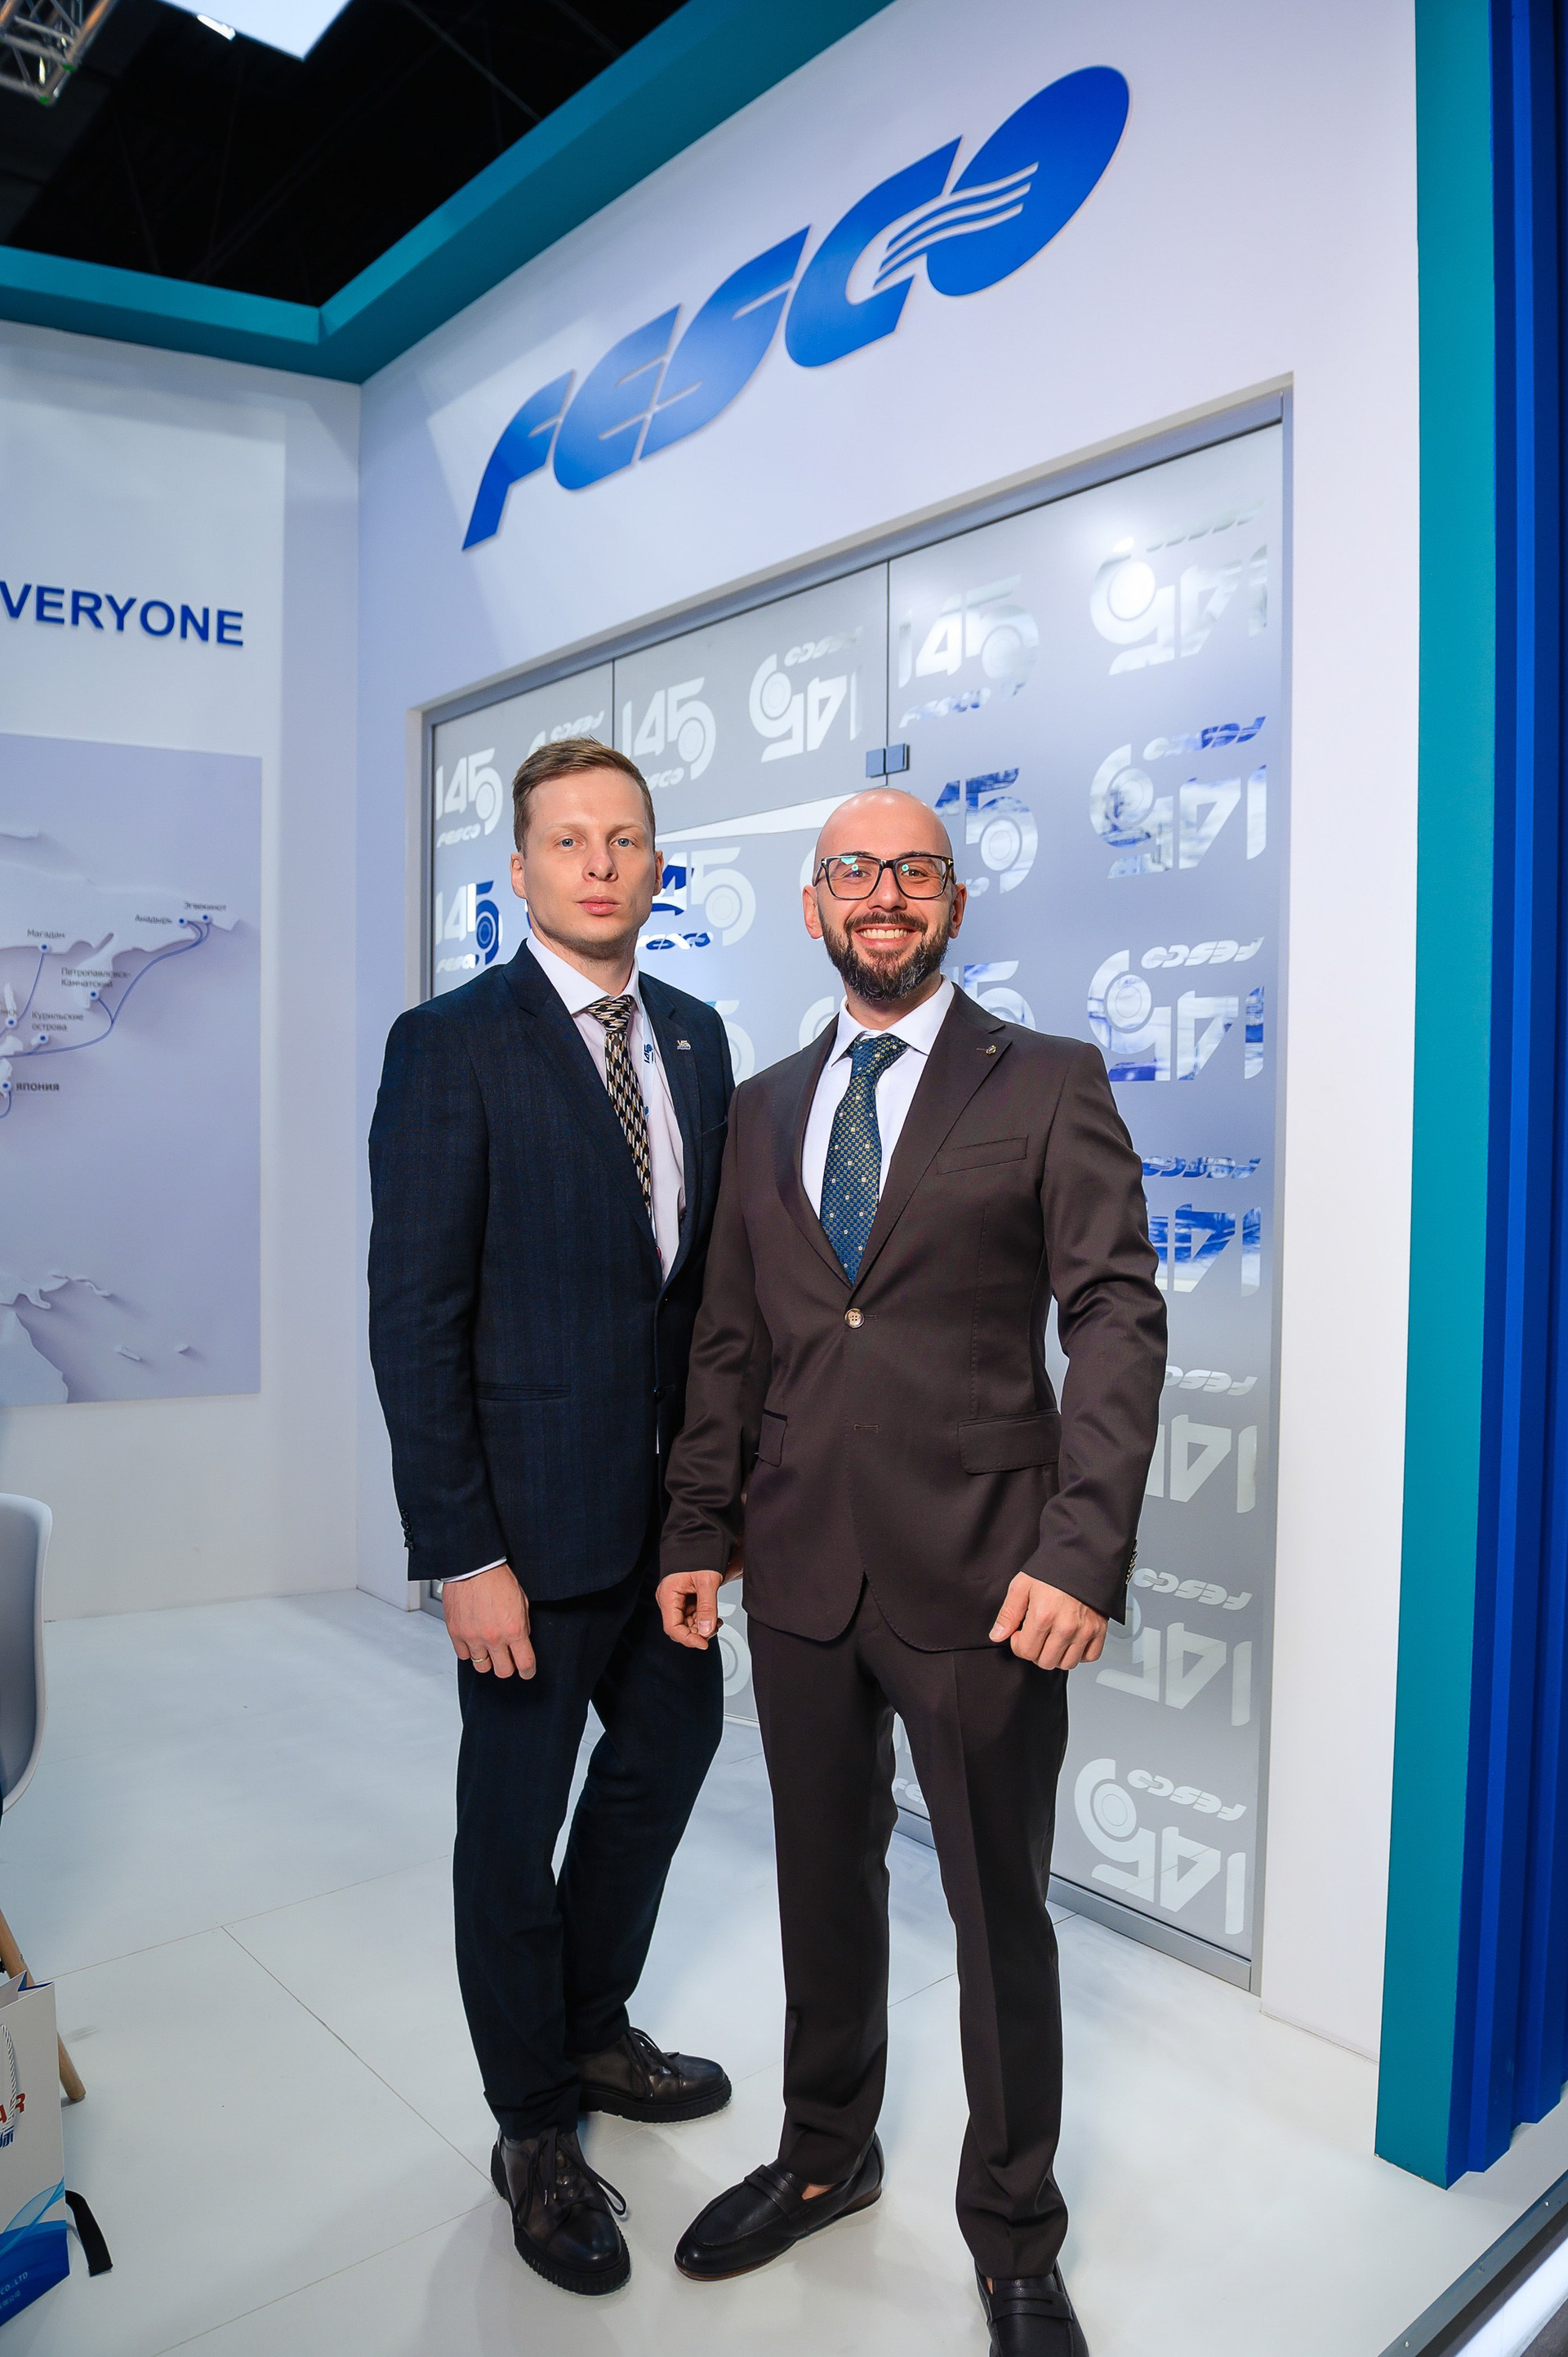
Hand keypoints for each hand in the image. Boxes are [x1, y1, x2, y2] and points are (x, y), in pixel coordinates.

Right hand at [444, 1563, 534, 1678]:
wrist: (473, 1566)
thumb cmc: (497, 1578)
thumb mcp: (522, 1601)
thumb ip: (523, 1625)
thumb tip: (521, 1640)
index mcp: (513, 1629)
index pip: (525, 1663)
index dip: (528, 1671)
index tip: (527, 1671)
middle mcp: (493, 1637)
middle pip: (503, 1671)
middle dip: (508, 1667)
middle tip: (508, 1659)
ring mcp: (473, 1637)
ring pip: (482, 1666)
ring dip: (487, 1659)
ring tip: (489, 1647)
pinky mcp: (456, 1633)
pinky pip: (464, 1655)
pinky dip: (470, 1651)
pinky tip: (474, 1640)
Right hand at [657, 1547, 741, 1650]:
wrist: (699, 1538)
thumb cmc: (699, 1553)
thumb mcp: (707, 1581)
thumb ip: (707, 1608)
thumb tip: (706, 1631)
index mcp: (668, 1595)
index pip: (672, 1627)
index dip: (688, 1639)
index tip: (704, 1643)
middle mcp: (669, 1599)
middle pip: (679, 1627)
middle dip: (698, 1632)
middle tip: (715, 1628)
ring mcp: (676, 1599)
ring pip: (687, 1623)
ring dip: (702, 1626)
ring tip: (717, 1622)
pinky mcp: (684, 1598)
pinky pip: (691, 1615)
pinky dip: (703, 1618)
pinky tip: (714, 1617)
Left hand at [989, 1576, 1106, 1669]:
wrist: (1081, 1557)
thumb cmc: (1053, 1570)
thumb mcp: (1022, 1586)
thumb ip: (1008, 1613)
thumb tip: (998, 1635)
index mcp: (1044, 1615)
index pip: (1026, 1652)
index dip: (1019, 1644)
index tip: (1021, 1634)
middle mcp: (1066, 1626)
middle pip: (1046, 1662)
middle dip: (1036, 1652)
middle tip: (1036, 1636)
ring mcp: (1085, 1630)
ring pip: (1067, 1664)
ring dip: (1057, 1655)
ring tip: (1052, 1639)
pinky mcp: (1100, 1629)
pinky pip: (1090, 1657)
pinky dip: (1080, 1654)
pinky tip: (1071, 1641)